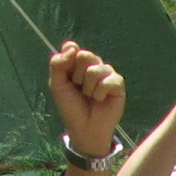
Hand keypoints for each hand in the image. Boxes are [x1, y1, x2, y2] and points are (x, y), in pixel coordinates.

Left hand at [49, 40, 127, 162]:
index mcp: (76, 63)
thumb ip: (58, 64)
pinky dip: (100, 93)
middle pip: (84, 55)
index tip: (67, 76)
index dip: (68, 59)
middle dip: (77, 75)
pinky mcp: (118, 84)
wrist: (84, 128)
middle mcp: (93, 64)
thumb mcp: (57, 85)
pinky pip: (108, 80)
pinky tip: (100, 100)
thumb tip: (73, 47)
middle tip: (79, 88)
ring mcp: (106, 73)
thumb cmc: (71, 107)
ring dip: (88, 88)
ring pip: (95, 69)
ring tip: (89, 97)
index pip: (71, 47)